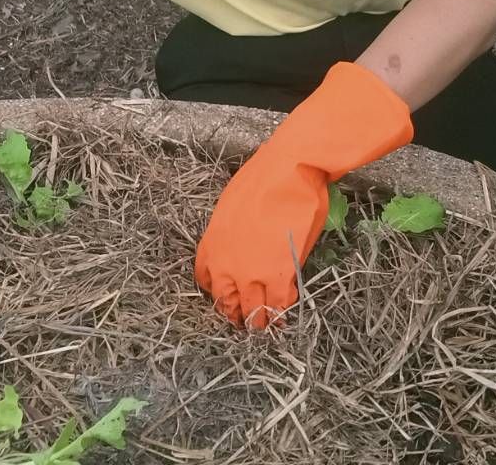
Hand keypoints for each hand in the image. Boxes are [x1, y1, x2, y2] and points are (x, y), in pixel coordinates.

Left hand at [194, 62, 412, 327]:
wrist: (289, 169)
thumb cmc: (262, 178)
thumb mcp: (232, 207)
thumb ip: (232, 235)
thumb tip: (241, 244)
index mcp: (211, 246)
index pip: (206, 282)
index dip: (219, 292)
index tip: (229, 294)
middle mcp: (226, 266)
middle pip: (228, 303)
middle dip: (238, 313)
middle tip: (248, 318)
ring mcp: (253, 273)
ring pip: (253, 311)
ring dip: (260, 320)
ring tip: (266, 325)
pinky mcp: (281, 275)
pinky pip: (279, 304)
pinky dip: (282, 311)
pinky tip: (285, 312)